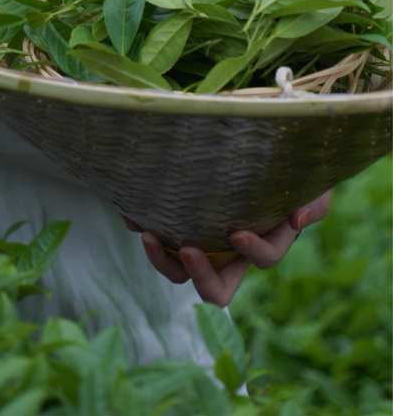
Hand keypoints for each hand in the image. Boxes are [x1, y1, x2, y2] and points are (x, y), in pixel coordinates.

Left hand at [120, 190, 330, 307]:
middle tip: (187, 248)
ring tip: (148, 234)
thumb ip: (315, 204)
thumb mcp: (313, 188)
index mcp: (265, 244)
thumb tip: (297, 219)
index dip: (252, 252)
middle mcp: (230, 253)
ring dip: (162, 259)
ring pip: (178, 270)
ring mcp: (201, 241)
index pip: (262, 260)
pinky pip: (155, 235)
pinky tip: (128, 211)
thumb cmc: (289, 175)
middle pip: (215, 288)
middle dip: (199, 275)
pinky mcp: (175, 225)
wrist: (257, 154)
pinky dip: (139, 225)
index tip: (236, 233)